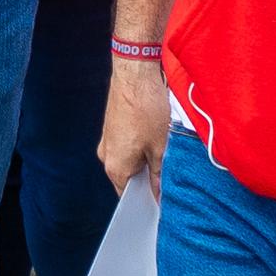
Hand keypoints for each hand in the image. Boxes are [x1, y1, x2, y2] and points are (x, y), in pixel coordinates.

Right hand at [98, 54, 170, 190]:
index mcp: (116, 167)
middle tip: (168, 177)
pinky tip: (154, 140)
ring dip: (143, 162)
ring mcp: (106, 141)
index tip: (162, 201)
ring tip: (163, 153)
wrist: (134, 74)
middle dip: (147, 180)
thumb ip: (159, 175)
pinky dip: (138, 149)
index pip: (129, 196)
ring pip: (126, 161)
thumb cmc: (147, 110)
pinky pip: (123, 147)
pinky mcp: (111, 129)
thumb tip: (159, 194)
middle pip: (127, 179)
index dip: (146, 200)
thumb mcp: (160, 147)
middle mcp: (106, 157)